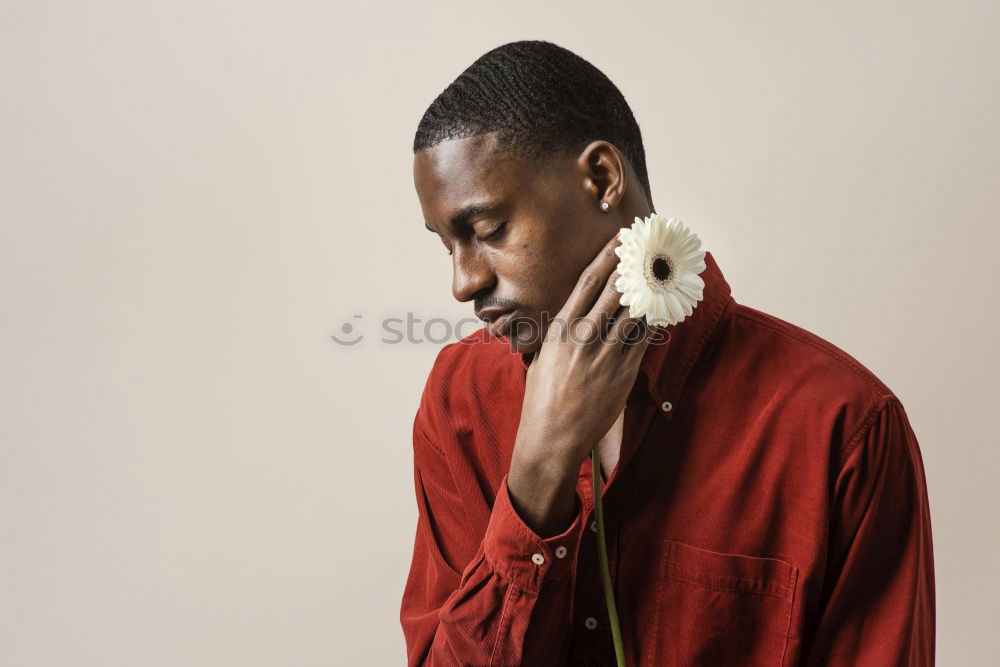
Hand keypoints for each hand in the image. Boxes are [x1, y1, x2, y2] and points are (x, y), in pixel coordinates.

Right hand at [506, 231, 654, 535]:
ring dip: (651, 289)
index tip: (621, 237)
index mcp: (561, 327)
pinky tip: (664, 307)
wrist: (551, 436)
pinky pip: (645, 339)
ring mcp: (605, 354)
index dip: (608, 255)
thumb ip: (562, 331)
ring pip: (635, 310)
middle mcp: (584, 336)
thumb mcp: (544, 355)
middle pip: (616, 288)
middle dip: (635, 264)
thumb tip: (578, 311)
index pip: (589, 280)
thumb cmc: (543, 397)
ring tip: (664, 271)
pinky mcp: (623, 373)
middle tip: (651, 247)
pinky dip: (655, 320)